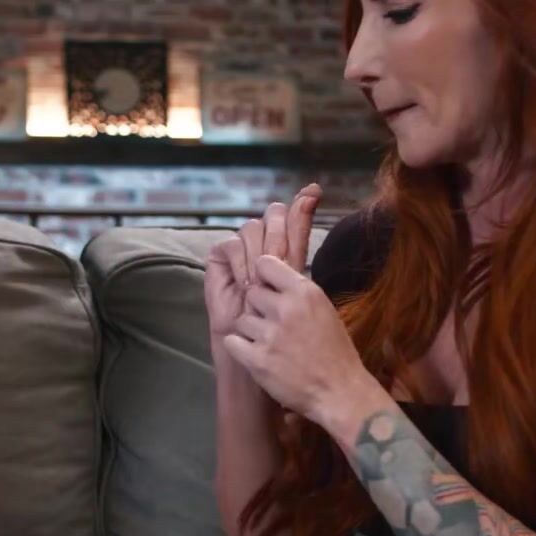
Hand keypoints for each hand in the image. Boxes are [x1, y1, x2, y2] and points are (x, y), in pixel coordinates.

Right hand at [206, 184, 320, 339]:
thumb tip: (312, 190)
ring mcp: (241, 252)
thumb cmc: (279, 321)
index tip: (315, 191)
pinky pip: (231, 244)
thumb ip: (299, 234)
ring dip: (258, 256)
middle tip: (279, 262)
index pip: (295, 217)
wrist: (256, 345)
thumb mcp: (296, 274)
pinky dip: (241, 263)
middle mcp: (264, 246)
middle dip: (278, 236)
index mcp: (289, 250)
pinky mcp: (220, 259)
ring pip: (252, 228)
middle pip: (273, 215)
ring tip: (260, 285)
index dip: (303, 204)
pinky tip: (245, 284)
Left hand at [222, 254, 386, 427]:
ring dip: (250, 330)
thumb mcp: (324, 311)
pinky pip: (232, 341)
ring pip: (241, 319)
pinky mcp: (257, 359)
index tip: (267, 289)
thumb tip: (275, 283)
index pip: (265, 264)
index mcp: (305, 292)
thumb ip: (298, 294)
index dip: (263, 277)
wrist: (339, 391)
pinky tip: (252, 353)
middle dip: (258, 307)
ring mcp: (270, 335)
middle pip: (251, 293)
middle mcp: (286, 309)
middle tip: (270, 323)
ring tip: (266, 343)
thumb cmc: (336, 352)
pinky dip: (239, 347)